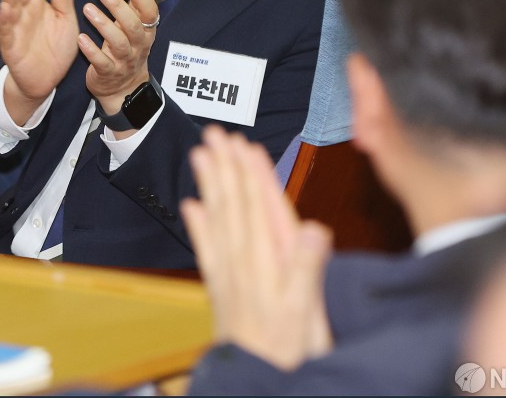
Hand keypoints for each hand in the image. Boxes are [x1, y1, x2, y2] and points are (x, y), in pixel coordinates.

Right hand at [0, 0, 79, 124]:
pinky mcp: (11, 46)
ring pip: (10, 6)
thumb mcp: (66, 18)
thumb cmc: (56, 47)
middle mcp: (24, 13)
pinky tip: (5, 8)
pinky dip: (5, 20)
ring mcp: (15, 28)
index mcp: (38, 4)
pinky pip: (6, 32)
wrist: (48, 80)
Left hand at [78, 0, 158, 122]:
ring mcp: (125, 61)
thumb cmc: (128, 48)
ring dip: (103, 25)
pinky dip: (92, 50)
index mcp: (147, 30)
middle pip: (133, 25)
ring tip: (87, 8)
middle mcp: (139, 45)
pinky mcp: (109, 73)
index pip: (150, 11)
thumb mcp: (136, 24)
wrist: (124, 88)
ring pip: (118, 42)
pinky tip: (81, 38)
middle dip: (118, 6)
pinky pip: (102, 62)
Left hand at [181, 125, 332, 369]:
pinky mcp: (220, 287)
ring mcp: (228, 272)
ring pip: (217, 217)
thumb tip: (313, 228)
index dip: (251, 172)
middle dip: (226, 165)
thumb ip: (307, 268)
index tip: (245, 144)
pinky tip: (191, 205)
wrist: (255, 383)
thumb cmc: (284, 349)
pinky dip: (198, 224)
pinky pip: (206, 249)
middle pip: (232, 202)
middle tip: (216, 132)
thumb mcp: (305, 311)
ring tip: (200, 154)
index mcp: (265, 260)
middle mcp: (243, 259)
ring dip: (210, 183)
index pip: (256, 205)